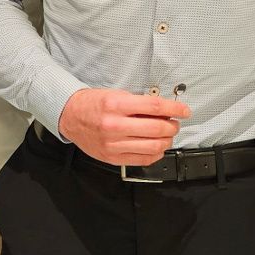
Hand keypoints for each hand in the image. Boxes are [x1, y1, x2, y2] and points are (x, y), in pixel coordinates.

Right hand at [57, 88, 190, 164]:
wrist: (69, 116)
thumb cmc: (92, 104)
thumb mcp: (115, 94)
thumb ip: (139, 103)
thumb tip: (165, 110)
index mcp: (116, 105)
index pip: (155, 106)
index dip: (175, 108)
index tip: (184, 110)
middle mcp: (114, 125)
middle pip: (157, 128)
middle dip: (173, 125)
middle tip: (174, 123)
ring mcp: (113, 144)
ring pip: (153, 146)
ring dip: (167, 140)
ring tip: (166, 135)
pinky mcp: (112, 157)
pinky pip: (143, 159)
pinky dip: (156, 154)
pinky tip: (157, 147)